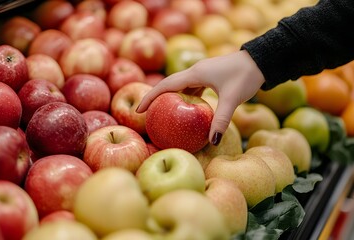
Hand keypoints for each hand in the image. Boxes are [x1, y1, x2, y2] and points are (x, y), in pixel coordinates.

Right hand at [136, 50, 264, 144]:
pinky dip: (185, 97)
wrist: (261, 60)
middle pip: (169, 84)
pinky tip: (187, 106)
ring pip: (180, 85)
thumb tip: (212, 142)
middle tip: (146, 113)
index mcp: (196, 73)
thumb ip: (221, 120)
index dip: (151, 97)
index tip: (139, 110)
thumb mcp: (232, 99)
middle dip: (156, 97)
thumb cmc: (246, 76)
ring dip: (171, 97)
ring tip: (163, 111)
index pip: (166, 85)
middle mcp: (196, 71)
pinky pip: (192, 86)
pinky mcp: (210, 75)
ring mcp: (202, 72)